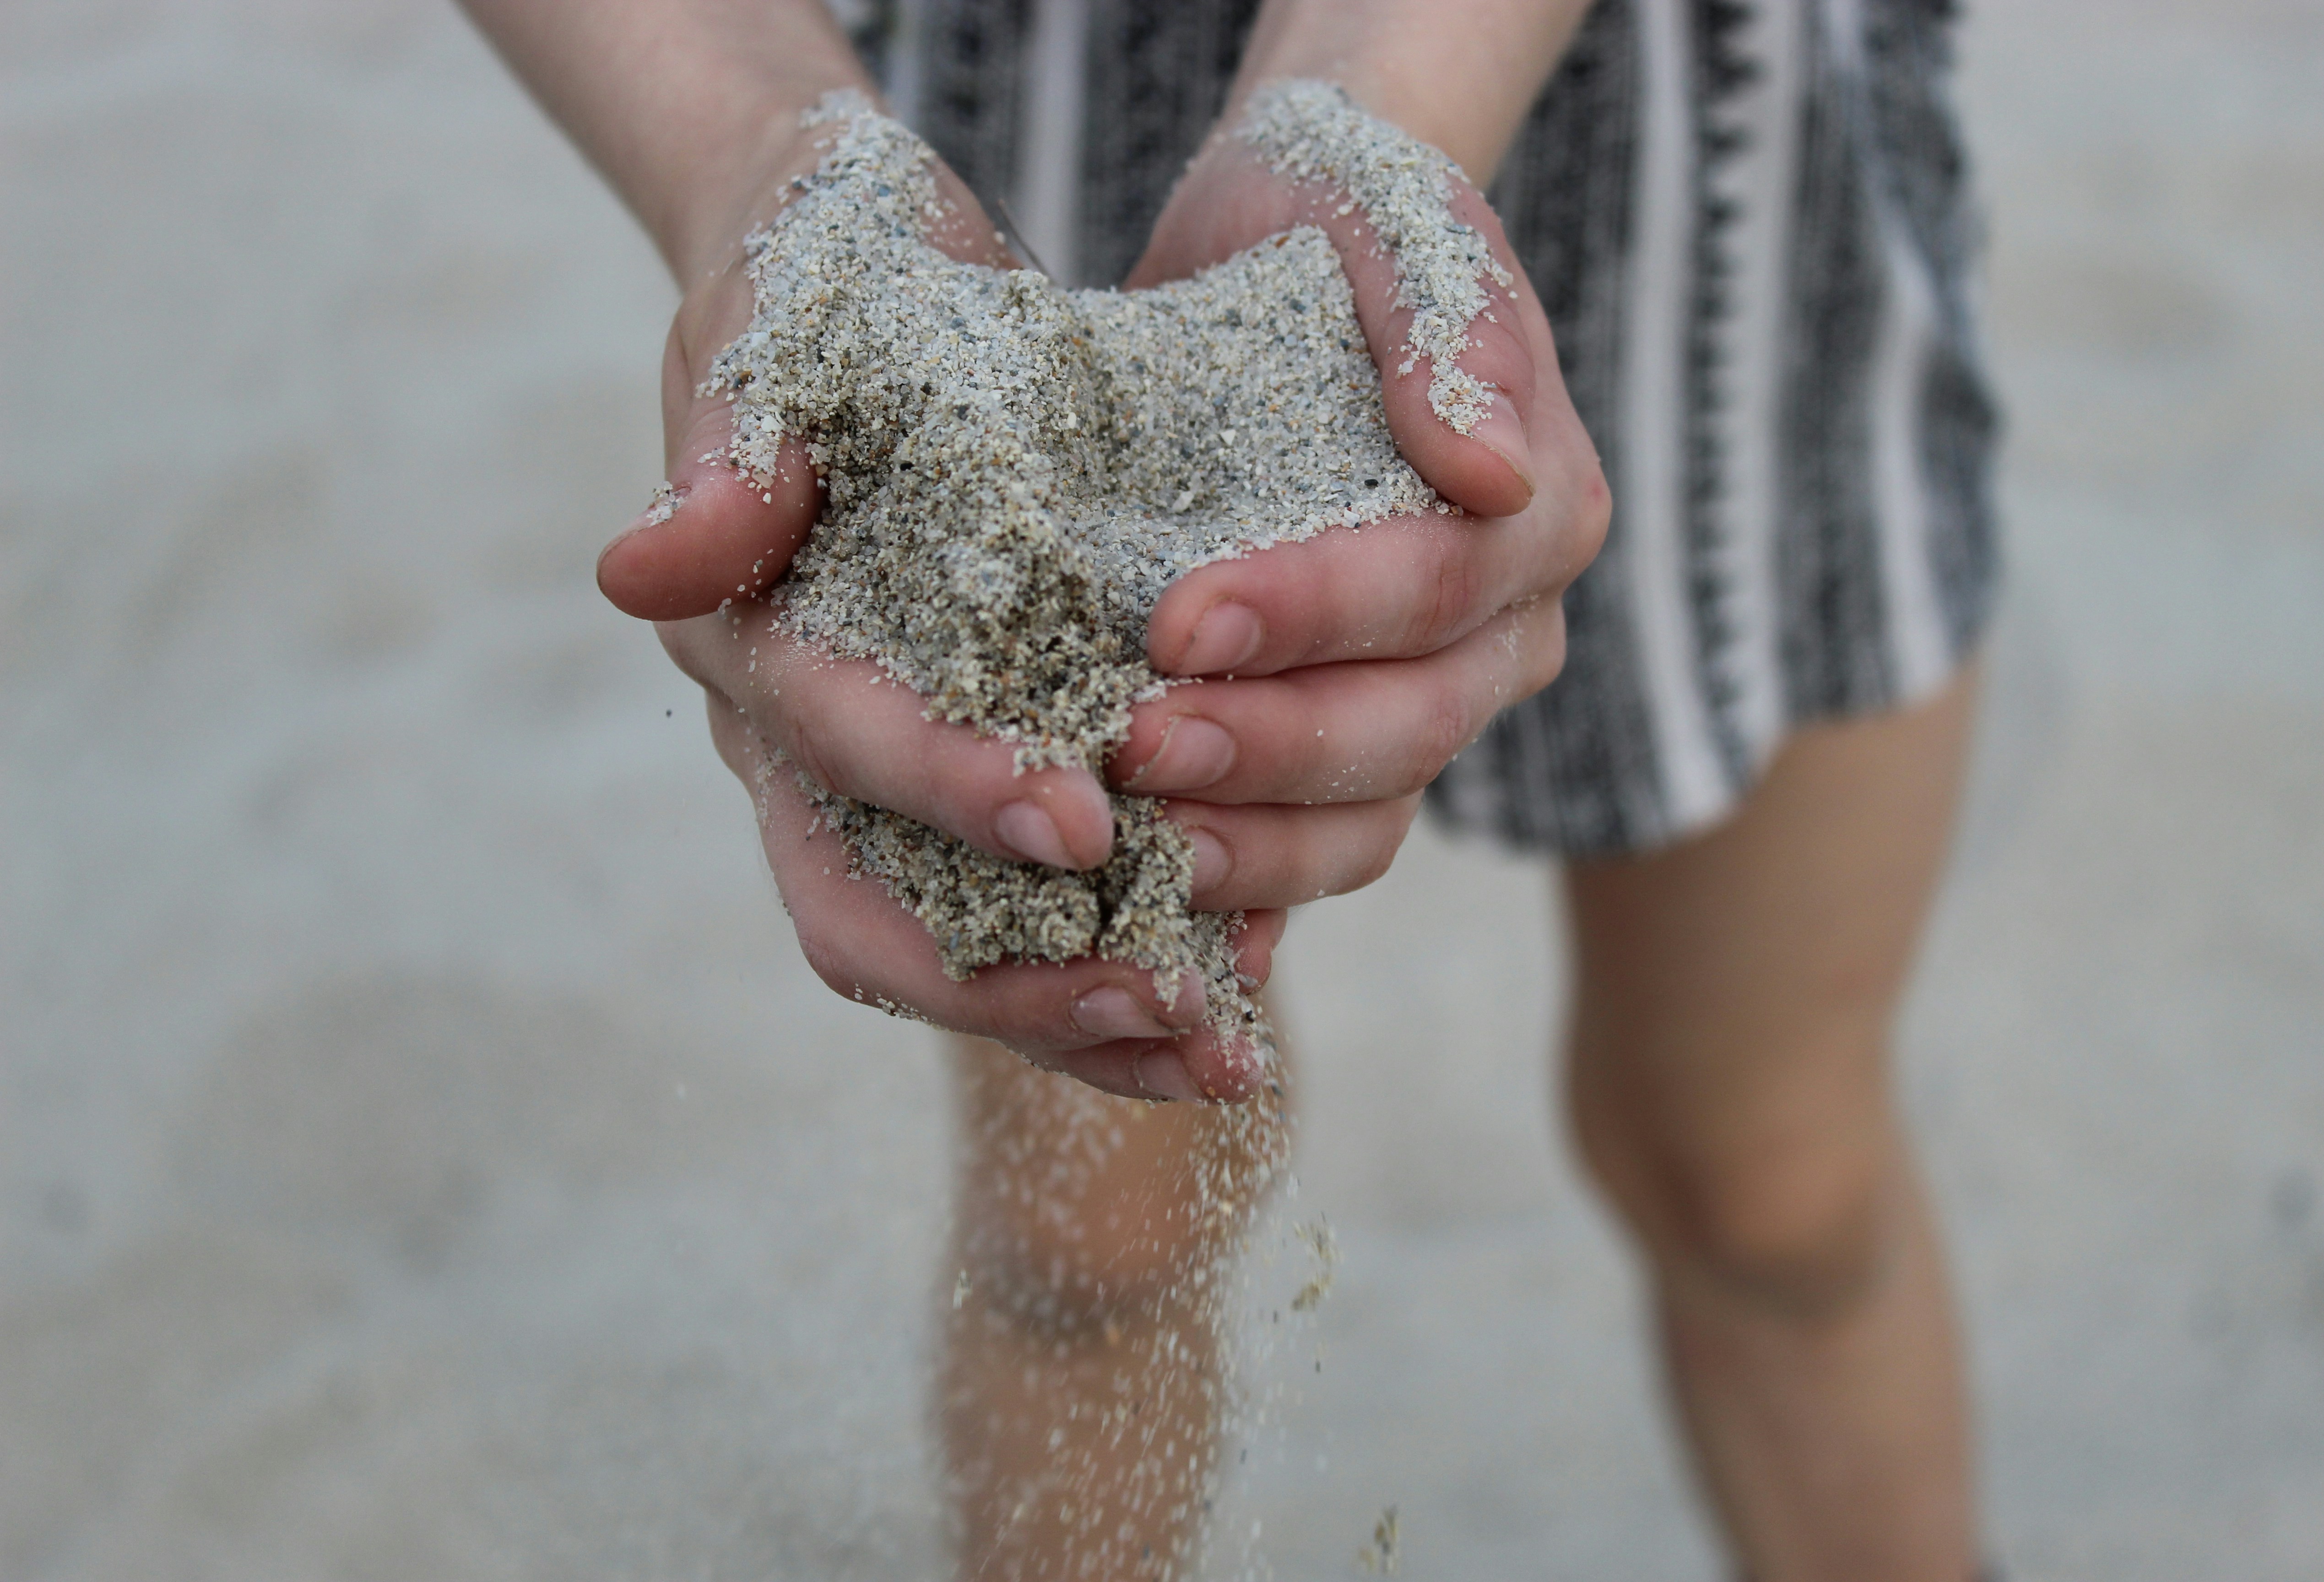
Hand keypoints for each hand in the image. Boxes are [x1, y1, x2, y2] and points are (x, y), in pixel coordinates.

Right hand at [606, 126, 1290, 1103]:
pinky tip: (1241, 977)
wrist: (873, 266)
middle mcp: (805, 743)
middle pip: (876, 917)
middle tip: (1164, 1001)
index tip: (1079, 824)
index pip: (829, 754)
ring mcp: (887, 772)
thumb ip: (732, 454)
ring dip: (1087, 1012)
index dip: (942, 795)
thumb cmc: (826, 274)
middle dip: (1014, 980)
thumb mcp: (780, 326)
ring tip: (1223, 1045)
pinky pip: (1034, 907)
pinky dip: (1128, 953)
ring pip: (960, 944)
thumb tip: (641, 572)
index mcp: (748, 644)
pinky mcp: (973, 766)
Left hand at [1103, 105, 1609, 904]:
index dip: (1317, 616)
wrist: (1285, 249)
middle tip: (1131, 745)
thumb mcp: (1387, 232)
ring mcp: (1427, 704)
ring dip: (1253, 842)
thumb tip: (1495, 470)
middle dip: (1269, 747)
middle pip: (1409, 727)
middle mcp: (1503, 634)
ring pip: (1370, 817)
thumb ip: (1451, 331)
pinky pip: (1312, 848)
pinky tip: (1157, 917)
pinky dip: (1246, 892)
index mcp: (1538, 518)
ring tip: (1132, 836)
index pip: (1437, 589)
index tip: (1180, 617)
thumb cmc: (1339, 228)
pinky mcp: (1338, 747)